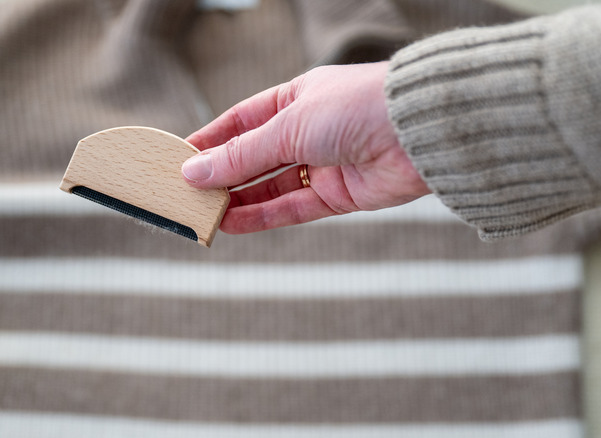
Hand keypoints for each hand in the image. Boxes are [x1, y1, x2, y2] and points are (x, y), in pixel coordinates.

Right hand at [182, 61, 429, 233]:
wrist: (421, 132)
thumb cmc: (356, 108)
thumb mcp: (287, 127)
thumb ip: (242, 154)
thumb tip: (194, 171)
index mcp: (295, 99)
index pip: (241, 121)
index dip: (210, 140)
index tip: (179, 158)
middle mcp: (308, 131)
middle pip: (253, 157)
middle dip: (220, 176)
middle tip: (184, 194)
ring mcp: (324, 164)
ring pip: (270, 187)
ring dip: (236, 201)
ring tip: (201, 215)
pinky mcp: (340, 195)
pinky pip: (292, 208)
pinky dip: (262, 217)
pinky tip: (231, 225)